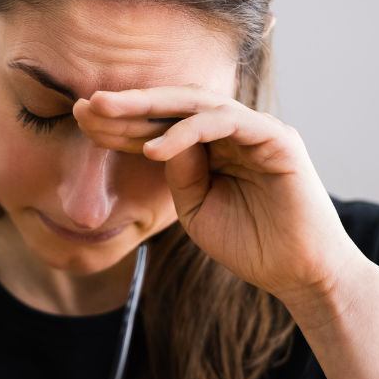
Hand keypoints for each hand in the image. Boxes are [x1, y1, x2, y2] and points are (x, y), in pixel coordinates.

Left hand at [74, 88, 367, 322]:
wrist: (299, 274)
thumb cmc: (252, 246)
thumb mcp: (197, 210)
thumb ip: (178, 176)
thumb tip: (156, 141)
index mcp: (213, 147)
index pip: (160, 126)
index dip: (121, 124)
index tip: (80, 121)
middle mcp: (233, 130)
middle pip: (172, 107)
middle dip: (127, 105)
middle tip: (84, 103)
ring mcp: (256, 130)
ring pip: (195, 104)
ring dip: (148, 106)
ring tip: (106, 113)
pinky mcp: (276, 138)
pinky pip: (224, 124)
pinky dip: (188, 133)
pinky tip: (153, 148)